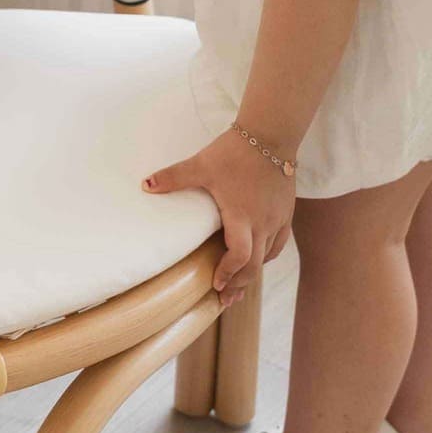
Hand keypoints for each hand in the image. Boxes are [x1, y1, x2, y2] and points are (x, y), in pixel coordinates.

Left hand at [144, 128, 296, 307]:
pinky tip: (258, 258)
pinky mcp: (286, 212)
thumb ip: (173, 177)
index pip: (240, 257)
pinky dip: (267, 255)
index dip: (228, 274)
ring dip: (253, 272)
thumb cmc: (236, 152)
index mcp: (242, 217)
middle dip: (239, 283)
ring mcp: (278, 219)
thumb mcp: (201, 165)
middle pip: (256, 266)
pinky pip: (279, 243)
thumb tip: (144, 185)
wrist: (272, 135)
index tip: (215, 285)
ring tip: (238, 285)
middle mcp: (264, 223)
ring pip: (268, 257)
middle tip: (225, 298)